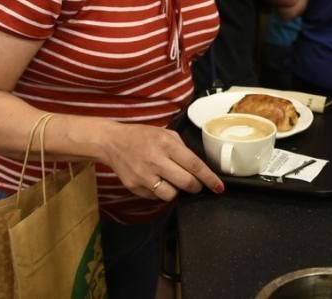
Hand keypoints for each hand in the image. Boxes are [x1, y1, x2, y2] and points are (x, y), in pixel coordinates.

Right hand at [100, 123, 223, 201]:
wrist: (112, 142)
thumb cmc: (142, 136)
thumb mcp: (165, 134)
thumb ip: (181, 149)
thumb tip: (197, 167)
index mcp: (166, 144)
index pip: (194, 164)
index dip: (209, 178)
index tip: (219, 187)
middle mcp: (156, 161)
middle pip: (186, 183)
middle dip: (196, 186)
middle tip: (195, 184)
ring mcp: (144, 176)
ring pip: (171, 194)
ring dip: (177, 190)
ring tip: (171, 181)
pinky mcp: (135, 187)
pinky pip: (156, 198)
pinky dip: (160, 192)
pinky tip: (155, 181)